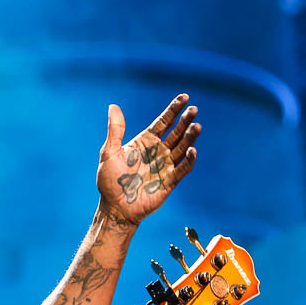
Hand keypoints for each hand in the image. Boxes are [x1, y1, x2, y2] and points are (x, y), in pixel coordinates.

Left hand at [95, 94, 200, 224]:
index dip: (174, 109)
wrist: (115, 207)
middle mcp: (158, 151)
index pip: (164, 121)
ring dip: (190, 137)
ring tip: (196, 126)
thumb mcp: (109, 152)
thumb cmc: (110, 181)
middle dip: (185, 121)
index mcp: (146, 141)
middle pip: (176, 132)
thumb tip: (113, 106)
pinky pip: (182, 168)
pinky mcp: (169, 181)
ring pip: (182, 148)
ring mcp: (165, 165)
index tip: (185, 97)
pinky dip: (188, 160)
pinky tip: (192, 150)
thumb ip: (115, 130)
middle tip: (194, 110)